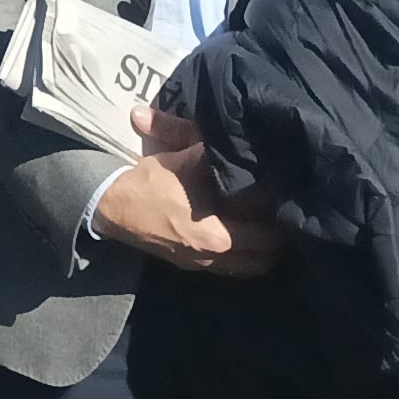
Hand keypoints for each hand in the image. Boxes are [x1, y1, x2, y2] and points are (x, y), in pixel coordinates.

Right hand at [92, 146, 285, 278]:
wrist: (109, 206)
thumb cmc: (149, 184)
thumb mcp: (182, 159)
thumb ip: (210, 148)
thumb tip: (241, 131)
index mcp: (219, 236)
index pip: (269, 233)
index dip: (281, 215)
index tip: (289, 197)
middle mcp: (216, 258)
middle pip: (266, 256)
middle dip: (277, 236)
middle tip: (283, 211)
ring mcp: (202, 265)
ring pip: (250, 266)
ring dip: (261, 249)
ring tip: (267, 223)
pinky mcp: (190, 265)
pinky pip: (231, 267)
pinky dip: (243, 254)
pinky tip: (243, 232)